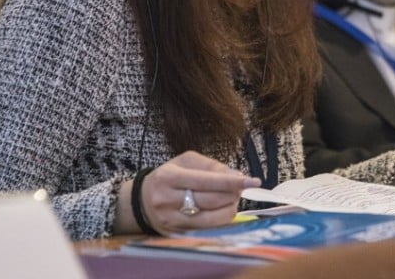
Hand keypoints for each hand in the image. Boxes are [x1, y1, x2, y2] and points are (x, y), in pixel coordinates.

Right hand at [116, 151, 259, 234]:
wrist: (141, 201)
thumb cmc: (169, 176)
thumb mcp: (186, 162)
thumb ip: (211, 166)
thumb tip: (237, 175)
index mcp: (169, 177)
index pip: (206, 181)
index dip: (232, 181)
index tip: (253, 180)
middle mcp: (167, 199)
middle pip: (211, 200)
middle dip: (233, 193)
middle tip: (241, 187)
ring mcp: (171, 219)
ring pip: (212, 218)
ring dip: (230, 207)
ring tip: (233, 197)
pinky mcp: (177, 233)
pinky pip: (208, 228)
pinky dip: (221, 218)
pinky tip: (224, 208)